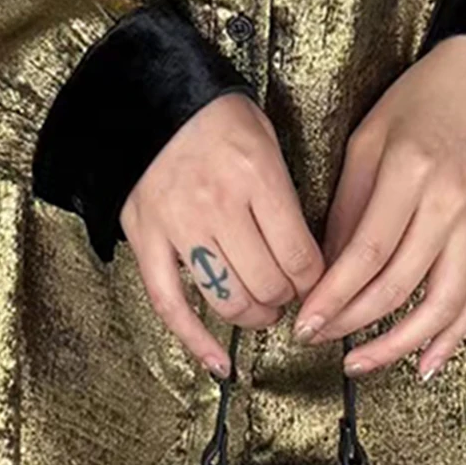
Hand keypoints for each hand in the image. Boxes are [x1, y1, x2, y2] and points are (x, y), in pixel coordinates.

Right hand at [120, 92, 323, 377]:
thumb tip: (307, 256)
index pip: (300, 256)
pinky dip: (197, 341)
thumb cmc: (214, 118)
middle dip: (289, 300)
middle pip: (269, 283)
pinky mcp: (146, 241)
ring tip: (261, 309)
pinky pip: (171, 306)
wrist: (149, 100)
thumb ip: (285, 197)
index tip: (319, 284)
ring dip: (253, 316)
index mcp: (255, 178)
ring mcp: (178, 227)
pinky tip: (220, 364)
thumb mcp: (265, 141)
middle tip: (291, 296)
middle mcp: (218, 206)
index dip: (318, 282)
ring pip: (227, 299)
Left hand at [292, 33, 465, 380]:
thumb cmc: (425, 98)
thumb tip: (325, 264)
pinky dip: (453, 335)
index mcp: (411, 174)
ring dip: (400, 344)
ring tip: (364, 362)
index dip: (333, 297)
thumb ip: (347, 205)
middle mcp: (451, 204)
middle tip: (319, 339)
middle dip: (352, 323)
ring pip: (442, 305)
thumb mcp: (367, 140)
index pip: (365, 255)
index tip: (306, 321)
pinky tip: (427, 359)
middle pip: (398, 286)